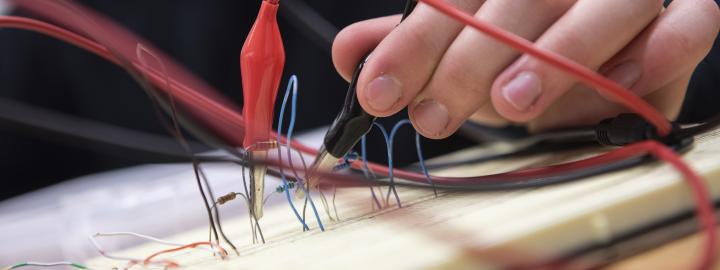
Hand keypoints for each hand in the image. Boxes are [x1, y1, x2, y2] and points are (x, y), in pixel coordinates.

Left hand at [332, 0, 719, 137]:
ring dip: (556, 54)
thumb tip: (352, 56)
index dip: (413, 44)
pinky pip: (690, 23)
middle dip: (468, 60)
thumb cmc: (530, 46)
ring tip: (510, 102)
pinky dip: (658, 51)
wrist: (612, 46)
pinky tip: (618, 85)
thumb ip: (416, 45)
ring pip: (606, 4)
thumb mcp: (468, 48)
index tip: (377, 91)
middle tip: (433, 113)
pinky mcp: (687, 12)